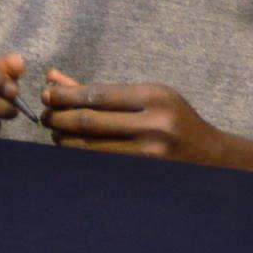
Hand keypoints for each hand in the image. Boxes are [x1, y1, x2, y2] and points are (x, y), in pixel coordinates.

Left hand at [40, 76, 237, 165]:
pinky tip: (70, 148)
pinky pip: (99, 164)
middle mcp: (154, 124)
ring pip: (90, 147)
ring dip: (64, 138)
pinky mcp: (143, 174)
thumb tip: (55, 79)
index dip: (66, 96)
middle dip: (59, 117)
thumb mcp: (146, 96)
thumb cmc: (173, 118)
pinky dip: (79, 156)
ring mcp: (149, 153)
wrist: (208, 155)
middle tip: (44, 114)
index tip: (46, 94)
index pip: (98, 95)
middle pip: (90, 122)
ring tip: (54, 130)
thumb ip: (101, 89)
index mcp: (155, 96)